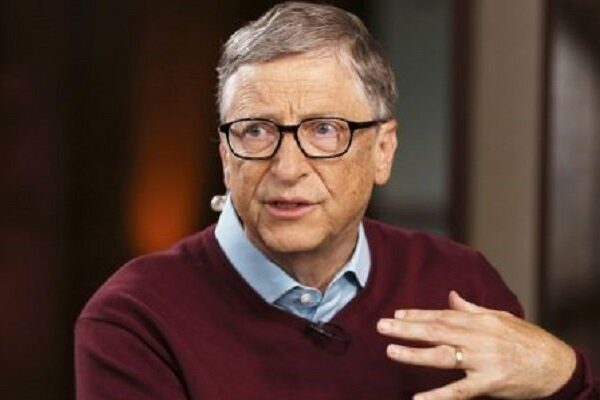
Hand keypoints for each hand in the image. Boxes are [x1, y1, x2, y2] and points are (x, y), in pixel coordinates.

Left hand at [376, 291, 575, 399]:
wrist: (556, 365)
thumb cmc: (527, 339)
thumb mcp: (500, 317)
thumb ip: (471, 308)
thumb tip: (451, 296)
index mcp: (480, 320)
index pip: (442, 315)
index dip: (417, 314)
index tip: (396, 314)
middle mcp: (478, 337)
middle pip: (437, 330)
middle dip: (407, 328)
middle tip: (382, 326)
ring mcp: (483, 360)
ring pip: (444, 356)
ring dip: (415, 353)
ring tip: (392, 350)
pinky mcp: (489, 383)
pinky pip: (459, 390)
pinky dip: (438, 395)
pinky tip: (418, 398)